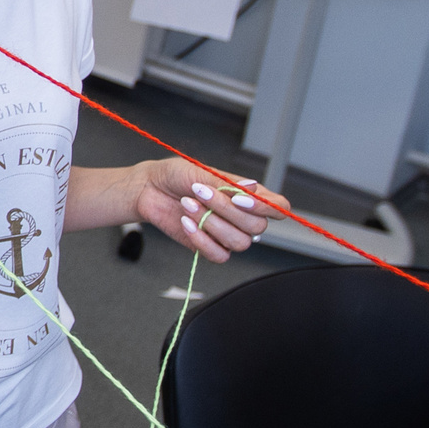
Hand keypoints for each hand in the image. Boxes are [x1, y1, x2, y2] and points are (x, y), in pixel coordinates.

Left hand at [133, 160, 279, 263]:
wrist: (150, 188)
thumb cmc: (177, 175)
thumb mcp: (201, 172)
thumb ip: (227, 183)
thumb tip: (252, 187)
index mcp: (249, 195)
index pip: (278, 207)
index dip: (265, 208)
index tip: (240, 199)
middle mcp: (243, 217)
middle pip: (257, 227)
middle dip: (226, 210)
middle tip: (201, 192)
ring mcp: (227, 234)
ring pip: (239, 243)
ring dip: (212, 223)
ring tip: (188, 204)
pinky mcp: (210, 247)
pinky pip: (219, 255)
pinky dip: (201, 239)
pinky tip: (187, 222)